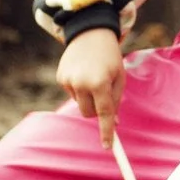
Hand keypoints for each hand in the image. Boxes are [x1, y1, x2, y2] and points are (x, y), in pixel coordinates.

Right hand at [57, 28, 126, 146]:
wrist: (89, 32)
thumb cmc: (109, 56)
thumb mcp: (119, 76)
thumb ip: (116, 100)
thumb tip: (113, 122)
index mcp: (99, 83)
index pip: (104, 114)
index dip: (106, 132)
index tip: (108, 147)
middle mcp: (81, 83)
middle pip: (88, 113)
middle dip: (97, 111)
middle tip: (104, 95)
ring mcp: (68, 81)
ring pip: (80, 104)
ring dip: (88, 98)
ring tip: (93, 77)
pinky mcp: (60, 77)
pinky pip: (72, 93)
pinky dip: (79, 89)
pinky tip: (82, 73)